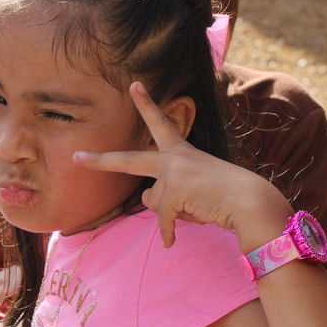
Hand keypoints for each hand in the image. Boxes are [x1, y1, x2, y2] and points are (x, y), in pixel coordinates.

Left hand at [73, 82, 288, 247]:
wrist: (250, 202)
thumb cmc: (225, 198)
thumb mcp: (192, 190)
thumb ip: (165, 192)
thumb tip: (143, 201)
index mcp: (181, 151)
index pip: (161, 124)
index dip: (147, 104)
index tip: (134, 85)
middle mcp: (174, 157)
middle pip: (128, 160)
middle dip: (99, 160)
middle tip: (76, 158)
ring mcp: (173, 172)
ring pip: (153, 203)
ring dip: (170, 215)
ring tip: (197, 210)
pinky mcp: (174, 191)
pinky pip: (162, 219)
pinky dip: (168, 232)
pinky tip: (173, 241)